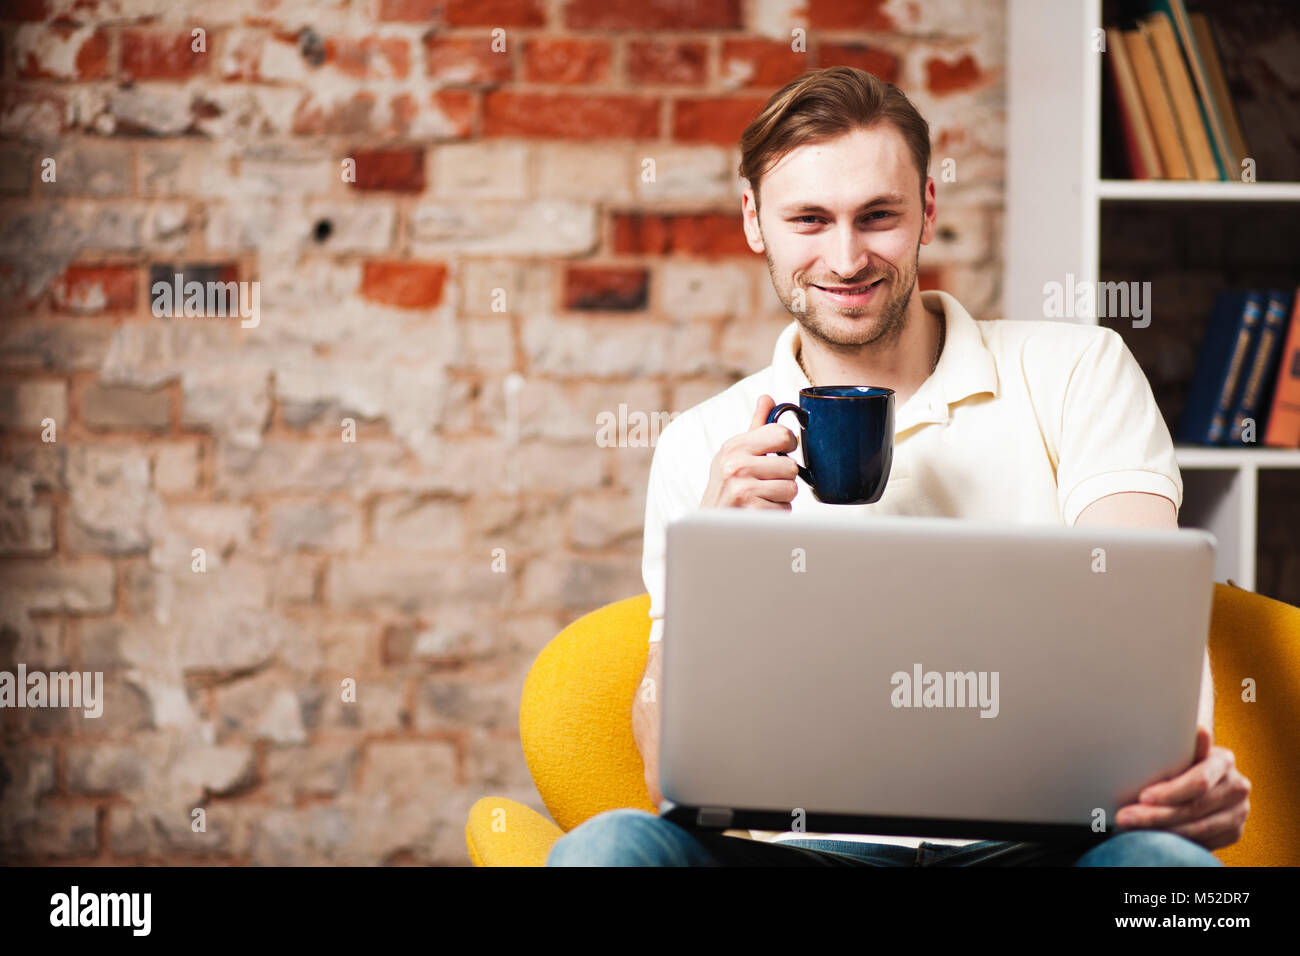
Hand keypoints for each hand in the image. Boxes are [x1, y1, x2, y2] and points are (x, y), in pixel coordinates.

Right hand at [698, 394, 799, 509]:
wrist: (708, 524)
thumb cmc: (726, 486)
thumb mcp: (734, 453)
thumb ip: (755, 426)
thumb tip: (767, 398)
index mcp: (735, 446)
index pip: (781, 434)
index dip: (787, 445)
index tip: (778, 453)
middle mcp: (736, 465)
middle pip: (790, 466)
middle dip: (783, 478)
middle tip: (765, 483)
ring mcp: (742, 489)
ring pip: (791, 489)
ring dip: (781, 497)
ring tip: (761, 497)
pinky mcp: (751, 511)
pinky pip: (785, 509)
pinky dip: (776, 513)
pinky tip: (759, 511)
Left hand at [1114, 726, 1249, 850]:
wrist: (1195, 784)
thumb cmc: (1177, 762)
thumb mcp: (1177, 751)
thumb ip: (1182, 746)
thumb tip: (1199, 730)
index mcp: (1223, 760)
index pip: (1199, 781)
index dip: (1170, 792)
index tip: (1142, 797)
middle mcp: (1237, 786)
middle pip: (1195, 807)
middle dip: (1156, 814)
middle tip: (1124, 817)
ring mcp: (1239, 811)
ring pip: (1198, 828)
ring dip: (1161, 830)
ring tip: (1130, 827)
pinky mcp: (1234, 832)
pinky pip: (1203, 842)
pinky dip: (1176, 841)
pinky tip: (1152, 837)